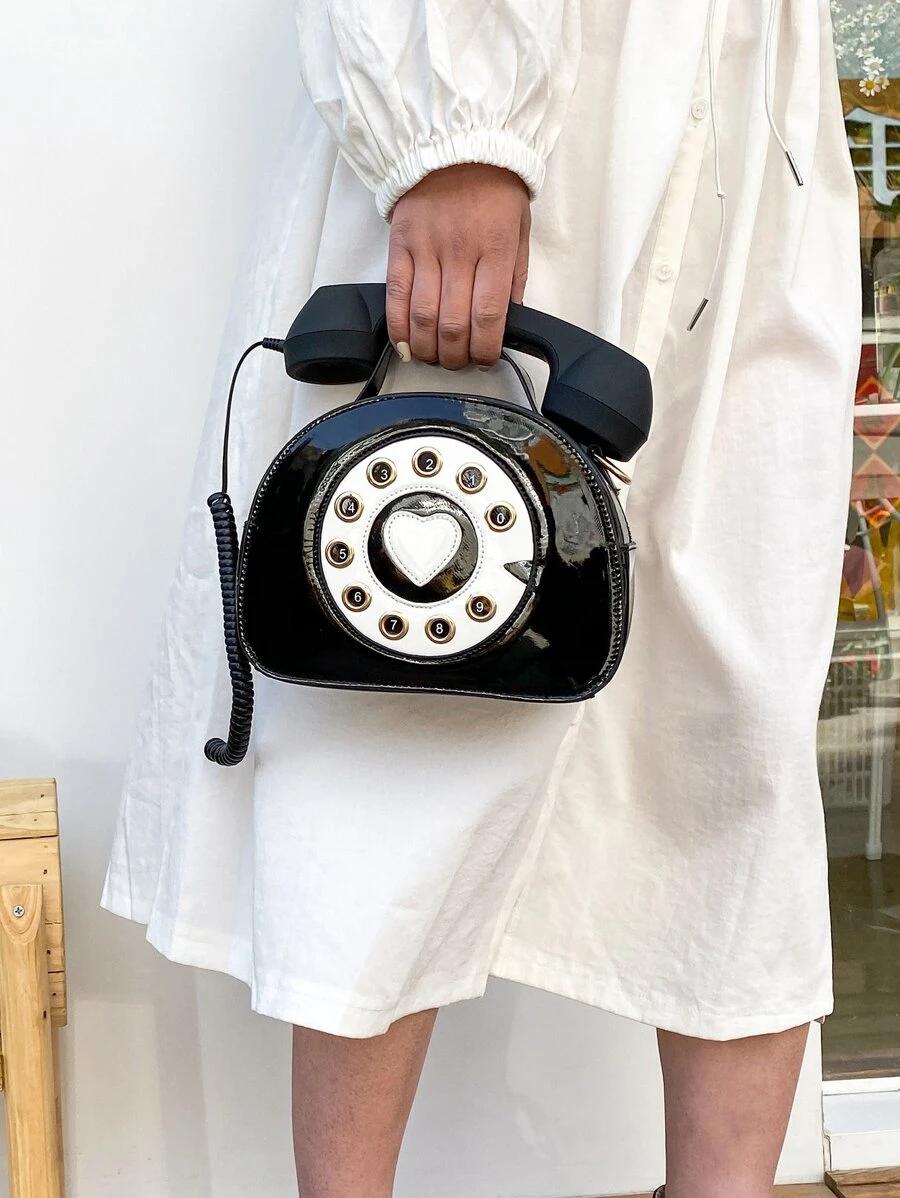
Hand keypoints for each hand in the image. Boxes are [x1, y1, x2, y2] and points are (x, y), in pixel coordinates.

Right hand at [386, 163, 530, 368]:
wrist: (455, 140)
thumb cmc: (493, 185)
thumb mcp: (520, 228)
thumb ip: (515, 276)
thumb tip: (508, 320)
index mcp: (496, 250)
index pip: (488, 316)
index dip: (484, 349)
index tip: (484, 359)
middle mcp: (461, 252)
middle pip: (453, 324)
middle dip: (456, 356)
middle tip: (459, 361)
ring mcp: (427, 249)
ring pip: (423, 318)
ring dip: (428, 349)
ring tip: (434, 357)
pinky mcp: (400, 246)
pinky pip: (396, 296)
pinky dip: (399, 327)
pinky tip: (407, 343)